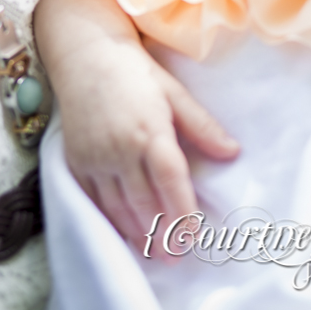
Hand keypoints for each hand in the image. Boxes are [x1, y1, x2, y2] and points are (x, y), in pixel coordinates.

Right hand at [35, 0, 238, 257]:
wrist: (87, 55)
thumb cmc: (136, 71)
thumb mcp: (174, 92)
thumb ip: (202, 126)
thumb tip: (233, 152)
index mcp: (150, 129)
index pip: (170, 179)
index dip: (182, 209)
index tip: (192, 234)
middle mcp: (120, 148)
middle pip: (144, 200)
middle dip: (161, 231)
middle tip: (175, 254)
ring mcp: (95, 156)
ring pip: (117, 206)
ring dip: (136, 231)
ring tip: (154, 250)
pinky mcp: (76, 160)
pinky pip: (93, 199)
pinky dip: (110, 218)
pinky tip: (124, 229)